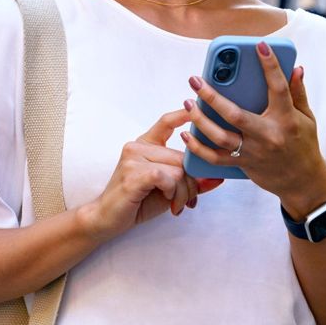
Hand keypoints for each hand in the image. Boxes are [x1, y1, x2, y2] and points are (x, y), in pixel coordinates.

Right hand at [80, 109, 224, 242]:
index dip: (182, 114)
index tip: (195, 106)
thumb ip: (190, 181)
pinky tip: (167, 201)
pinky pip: (166, 178)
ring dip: (183, 192)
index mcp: (144, 145)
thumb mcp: (169, 190)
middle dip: (191, 183)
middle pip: (181, 158)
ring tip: (177, 205)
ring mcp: (133, 159)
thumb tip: (217, 177)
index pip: (165, 122)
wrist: (107, 218)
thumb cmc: (137, 202)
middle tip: (189, 201)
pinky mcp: (132, 174)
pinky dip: (172, 192)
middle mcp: (137, 147)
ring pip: (177, 170)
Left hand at [179, 42, 325, 218]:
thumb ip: (298, 92)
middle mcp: (269, 135)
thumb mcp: (307, 118)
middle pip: (235, 115)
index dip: (271, 66)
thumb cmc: (304, 144)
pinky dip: (198, 147)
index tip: (260, 46)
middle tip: (195, 80)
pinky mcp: (243, 165)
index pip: (278, 88)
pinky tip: (186, 134)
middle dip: (212, 96)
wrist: (303, 182)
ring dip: (200, 120)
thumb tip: (296, 67)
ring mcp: (254, 152)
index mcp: (287, 119)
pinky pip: (215, 158)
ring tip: (187, 102)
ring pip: (220, 136)